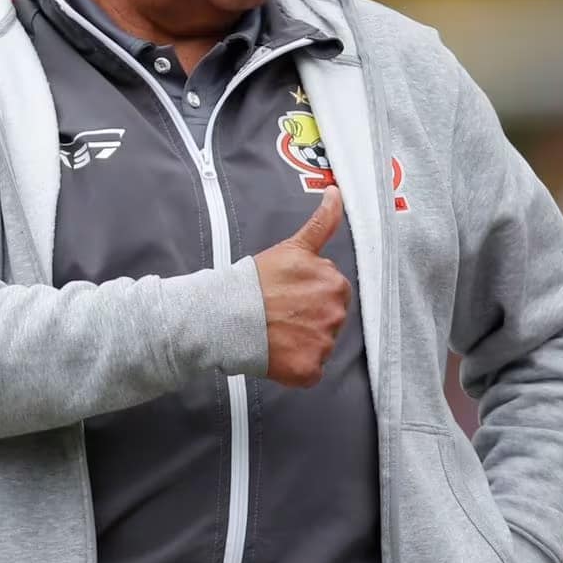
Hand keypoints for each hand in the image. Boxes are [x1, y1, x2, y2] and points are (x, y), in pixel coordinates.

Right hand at [253, 186, 351, 386]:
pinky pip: (311, 370)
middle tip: (282, 312)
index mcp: (335, 283)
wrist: (226, 314)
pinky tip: (279, 352)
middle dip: (310, 316)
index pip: (332, 292)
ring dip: (303, 340)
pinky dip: (297, 366)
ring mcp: (324, 342)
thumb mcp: (293, 247)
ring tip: (276, 331)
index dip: (309, 293)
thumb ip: (322, 222)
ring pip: (321, 344)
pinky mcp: (310, 369)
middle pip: (330, 318)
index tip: (288, 293)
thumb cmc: (256, 280)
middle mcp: (335, 313)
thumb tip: (336, 191)